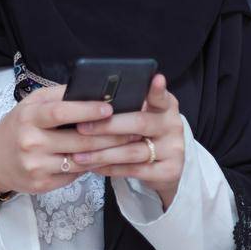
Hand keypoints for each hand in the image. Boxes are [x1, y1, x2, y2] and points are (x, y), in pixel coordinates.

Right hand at [0, 85, 138, 195]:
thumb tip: (93, 88)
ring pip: (81, 160)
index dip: (86, 110)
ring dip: (107, 152)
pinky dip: (92, 166)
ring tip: (127, 144)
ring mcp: (36, 166)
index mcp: (28, 117)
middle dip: (110, 134)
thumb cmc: (19, 126)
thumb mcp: (32, 105)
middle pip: (78, 140)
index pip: (59, 113)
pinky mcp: (42, 184)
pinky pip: (75, 174)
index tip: (110, 108)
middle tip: (134, 129)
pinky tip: (105, 158)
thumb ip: (59, 96)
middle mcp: (30, 142)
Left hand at [73, 74, 184, 208]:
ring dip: (102, 153)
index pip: (161, 96)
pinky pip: (134, 170)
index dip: (157, 89)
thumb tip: (88, 100)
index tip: (155, 78)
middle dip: (107, 126)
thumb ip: (124, 107)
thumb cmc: (141, 133)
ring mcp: (173, 149)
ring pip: (132, 151)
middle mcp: (173, 125)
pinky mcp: (169, 171)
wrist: (163, 166)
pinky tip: (91, 166)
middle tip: (81, 128)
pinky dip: (109, 168)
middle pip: (140, 123)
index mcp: (165, 106)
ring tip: (77, 154)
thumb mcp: (139, 115)